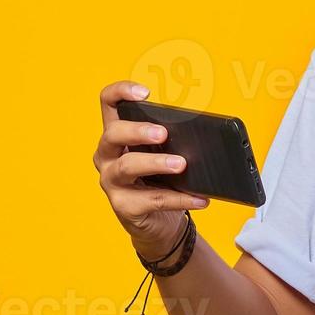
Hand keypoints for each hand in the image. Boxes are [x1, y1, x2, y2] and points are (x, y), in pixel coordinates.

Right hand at [94, 81, 209, 257]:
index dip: (121, 92)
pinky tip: (201, 198)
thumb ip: (175, 140)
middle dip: (137, 130)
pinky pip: (152, 200)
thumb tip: (207, 135)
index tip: (144, 93)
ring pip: (126, 167)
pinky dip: (180, 198)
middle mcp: (107, 155)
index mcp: (117, 135)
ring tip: (181, 164)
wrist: (160, 221)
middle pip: (112, 134)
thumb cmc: (163, 179)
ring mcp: (112, 181)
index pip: (108, 103)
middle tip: (163, 133)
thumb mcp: (166, 153)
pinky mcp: (124, 207)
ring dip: (156, 163)